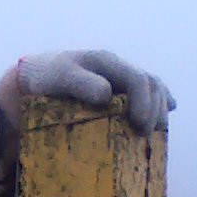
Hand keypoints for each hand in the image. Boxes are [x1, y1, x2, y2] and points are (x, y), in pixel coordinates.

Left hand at [0, 51, 175, 135]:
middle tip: (146, 134)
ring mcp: (120, 82)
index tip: (140, 125)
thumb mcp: (59, 77)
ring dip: (159, 110)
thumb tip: (107, 95)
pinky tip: (163, 120)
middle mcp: (118, 70)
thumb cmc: (45, 79)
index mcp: (107, 62)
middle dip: (155, 109)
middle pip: (151, 85)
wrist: (33, 82)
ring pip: (153, 90)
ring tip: (156, 131)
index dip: (145, 102)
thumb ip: (80, 83)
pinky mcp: (117, 95)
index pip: (138, 80)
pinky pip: (144, 98)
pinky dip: (157, 107)